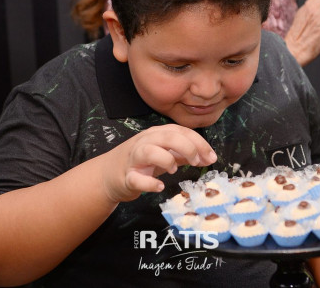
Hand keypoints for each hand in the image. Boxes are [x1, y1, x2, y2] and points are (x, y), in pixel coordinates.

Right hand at [102, 124, 216, 201]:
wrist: (108, 175)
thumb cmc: (140, 163)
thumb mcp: (164, 154)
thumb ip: (184, 154)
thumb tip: (207, 157)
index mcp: (156, 134)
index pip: (181, 131)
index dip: (199, 143)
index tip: (211, 156)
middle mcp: (145, 141)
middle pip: (168, 137)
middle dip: (187, 148)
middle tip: (197, 162)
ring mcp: (134, 158)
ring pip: (150, 151)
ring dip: (167, 160)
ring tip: (174, 171)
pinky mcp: (126, 176)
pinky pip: (137, 178)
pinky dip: (150, 183)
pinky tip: (159, 186)